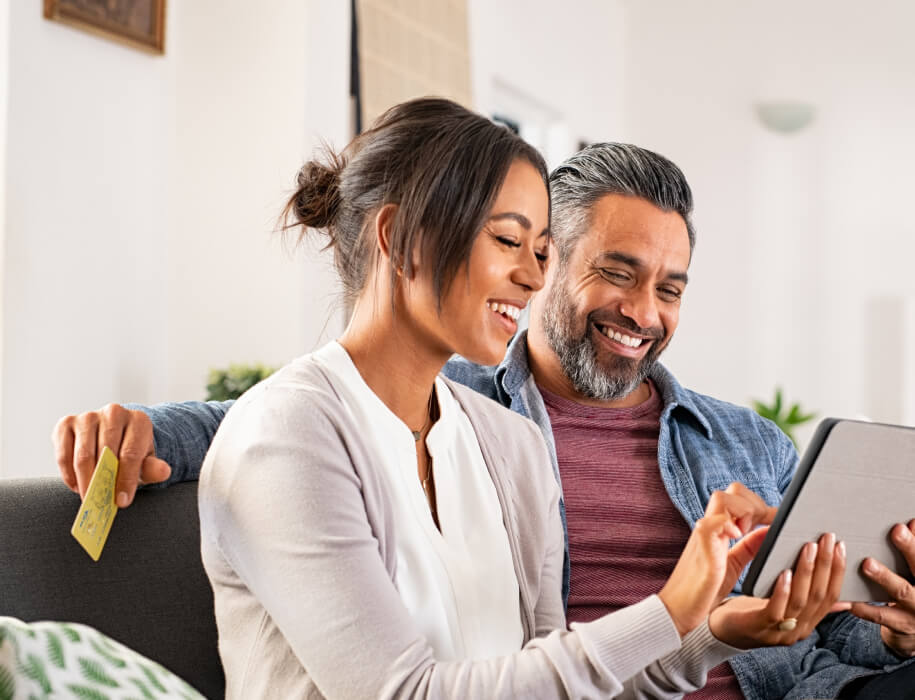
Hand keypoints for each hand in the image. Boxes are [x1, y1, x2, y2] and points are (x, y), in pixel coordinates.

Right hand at [52, 404, 170, 506]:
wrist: (115, 437)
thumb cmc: (131, 453)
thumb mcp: (146, 462)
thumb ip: (154, 468)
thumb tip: (164, 472)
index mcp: (138, 420)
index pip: (130, 453)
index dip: (125, 480)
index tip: (122, 501)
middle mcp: (114, 413)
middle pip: (105, 453)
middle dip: (102, 482)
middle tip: (100, 502)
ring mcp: (88, 416)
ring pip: (83, 455)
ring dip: (84, 481)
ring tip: (88, 497)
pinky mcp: (66, 424)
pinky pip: (64, 454)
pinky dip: (68, 475)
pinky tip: (76, 486)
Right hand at [659, 482, 776, 636]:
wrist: (680, 610)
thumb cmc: (704, 589)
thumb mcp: (734, 564)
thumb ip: (749, 546)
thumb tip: (770, 530)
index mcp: (719, 529)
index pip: (739, 498)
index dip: (760, 504)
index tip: (779, 520)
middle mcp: (711, 527)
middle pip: (732, 491)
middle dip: (754, 504)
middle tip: (765, 526)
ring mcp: (704, 535)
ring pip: (721, 498)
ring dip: (742, 511)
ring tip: (746, 533)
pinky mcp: (701, 549)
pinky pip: (710, 523)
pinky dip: (726, 524)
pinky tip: (737, 535)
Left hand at [709, 532, 846, 648]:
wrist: (719, 630)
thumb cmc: (752, 610)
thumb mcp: (783, 601)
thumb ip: (806, 594)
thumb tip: (836, 583)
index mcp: (807, 622)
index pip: (831, 596)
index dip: (838, 571)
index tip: (840, 545)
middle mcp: (799, 629)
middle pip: (819, 596)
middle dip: (826, 565)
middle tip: (827, 539)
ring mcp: (780, 631)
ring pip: (800, 600)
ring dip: (807, 572)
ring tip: (809, 548)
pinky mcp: (759, 627)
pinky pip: (775, 610)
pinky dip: (783, 590)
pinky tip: (785, 572)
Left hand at [850, 519, 914, 657]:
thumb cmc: (913, 593)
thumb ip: (913, 553)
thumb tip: (912, 523)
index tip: (911, 522)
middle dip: (910, 550)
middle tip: (897, 532)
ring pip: (902, 592)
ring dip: (885, 577)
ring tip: (868, 564)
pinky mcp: (901, 625)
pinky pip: (882, 615)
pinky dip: (865, 607)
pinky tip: (850, 599)